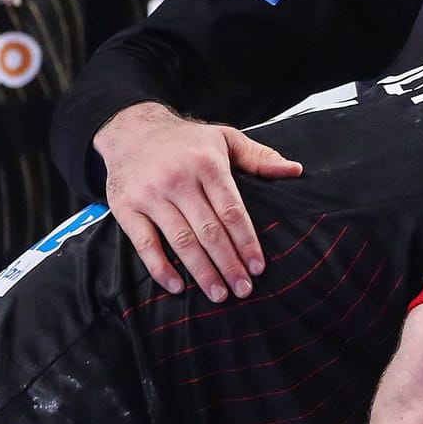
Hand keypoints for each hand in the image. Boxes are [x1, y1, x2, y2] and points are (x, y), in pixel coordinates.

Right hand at [94, 102, 301, 301]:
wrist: (131, 129)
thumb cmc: (184, 140)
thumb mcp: (224, 138)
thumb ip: (259, 157)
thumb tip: (295, 170)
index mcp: (206, 164)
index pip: (232, 211)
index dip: (247, 242)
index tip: (258, 267)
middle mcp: (178, 179)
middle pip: (209, 231)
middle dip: (229, 264)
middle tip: (243, 290)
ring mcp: (150, 194)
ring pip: (181, 241)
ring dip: (202, 272)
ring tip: (219, 295)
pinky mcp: (127, 207)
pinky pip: (145, 244)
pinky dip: (160, 268)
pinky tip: (177, 287)